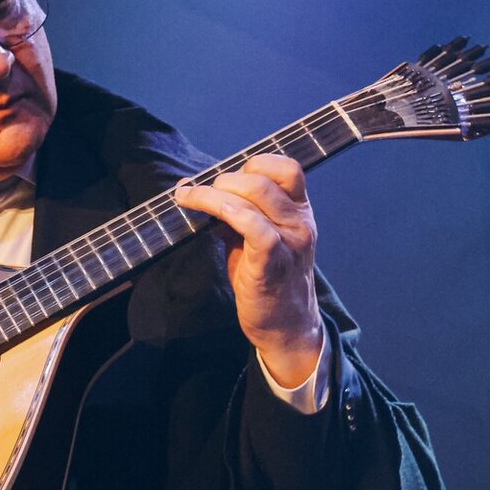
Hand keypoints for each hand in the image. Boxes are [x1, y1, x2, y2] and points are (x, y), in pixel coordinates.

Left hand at [175, 154, 322, 387]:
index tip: (227, 178)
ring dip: (213, 193)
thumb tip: (196, 190)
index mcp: (299, 211)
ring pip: (254, 196)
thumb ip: (236, 214)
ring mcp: (290, 241)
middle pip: (263, 178)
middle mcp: (300, 221)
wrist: (285, 326)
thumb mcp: (256, 240)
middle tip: (201, 192)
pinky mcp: (273, 261)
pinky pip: (251, 225)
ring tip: (190, 198)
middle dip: (224, 179)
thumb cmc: (268, 281)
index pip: (286, 167)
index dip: (254, 164)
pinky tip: (203, 217)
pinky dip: (222, 213)